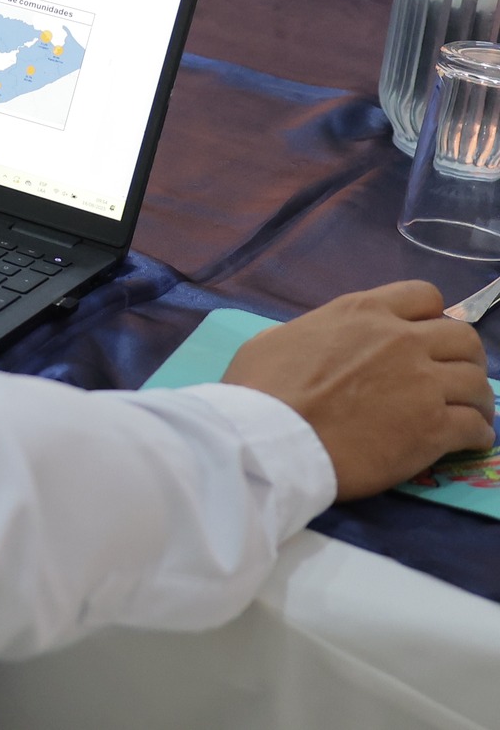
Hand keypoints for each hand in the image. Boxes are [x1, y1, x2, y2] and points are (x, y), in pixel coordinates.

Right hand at [223, 281, 495, 500]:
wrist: (269, 440)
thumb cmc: (260, 389)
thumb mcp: (277, 339)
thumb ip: (314, 333)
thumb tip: (319, 343)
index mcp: (363, 311)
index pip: (425, 296)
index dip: (430, 317)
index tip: (423, 339)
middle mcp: (402, 339)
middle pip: (463, 338)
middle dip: (464, 358)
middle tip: (453, 378)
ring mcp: (422, 383)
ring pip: (478, 382)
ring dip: (477, 398)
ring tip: (469, 413)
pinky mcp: (434, 428)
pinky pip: (476, 426)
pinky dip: (478, 433)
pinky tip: (468, 440)